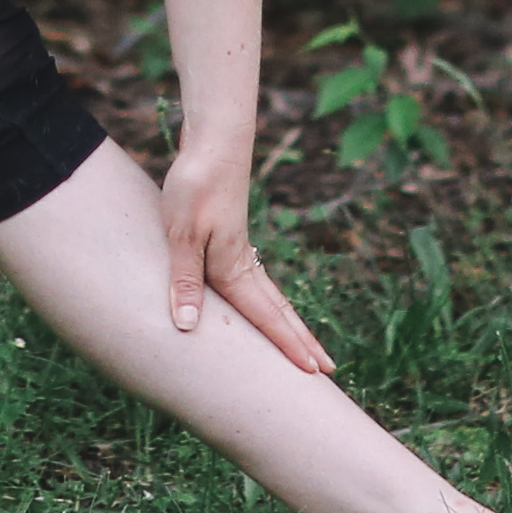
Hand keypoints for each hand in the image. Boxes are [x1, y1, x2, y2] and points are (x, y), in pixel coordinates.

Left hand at [158, 135, 335, 374]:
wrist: (213, 142)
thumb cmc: (196, 186)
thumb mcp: (182, 236)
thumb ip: (185, 281)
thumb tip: (188, 327)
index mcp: (234, 269)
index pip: (266, 317)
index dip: (288, 346)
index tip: (314, 371)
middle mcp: (243, 263)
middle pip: (279, 311)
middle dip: (302, 341)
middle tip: (329, 369)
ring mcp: (240, 249)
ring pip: (270, 296)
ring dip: (288, 323)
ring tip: (304, 344)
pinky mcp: (230, 236)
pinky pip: (254, 282)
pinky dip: (267, 301)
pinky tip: (261, 302)